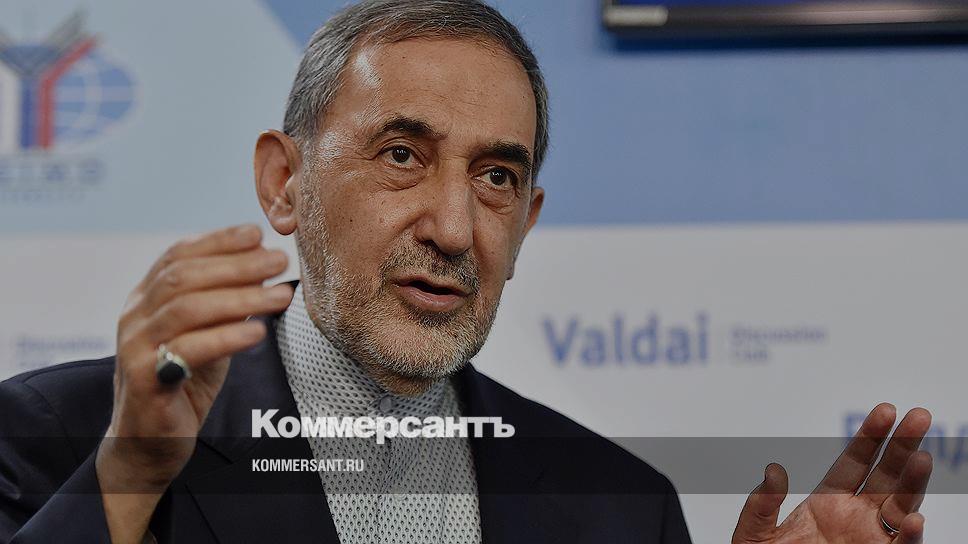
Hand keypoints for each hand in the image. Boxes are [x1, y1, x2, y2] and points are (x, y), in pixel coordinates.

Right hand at [95, 224, 292, 542]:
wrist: (149, 441)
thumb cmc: (183, 380)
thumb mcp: (206, 333)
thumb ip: (225, 303)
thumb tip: (263, 267)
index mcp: (145, 298)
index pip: (178, 255)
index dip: (218, 240)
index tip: (257, 233)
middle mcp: (134, 316)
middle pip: (184, 277)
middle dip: (236, 265)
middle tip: (278, 262)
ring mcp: (135, 346)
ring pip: (188, 309)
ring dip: (241, 298)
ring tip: (281, 296)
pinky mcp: (144, 379)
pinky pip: (188, 350)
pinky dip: (226, 337)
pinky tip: (258, 332)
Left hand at [732, 403, 931, 543]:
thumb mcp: (754, 535)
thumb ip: (761, 505)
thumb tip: (773, 471)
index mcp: (827, 503)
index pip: (855, 462)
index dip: (871, 436)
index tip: (886, 410)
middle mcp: (856, 518)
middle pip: (886, 475)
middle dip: (903, 446)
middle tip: (920, 415)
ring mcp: (870, 541)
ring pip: (901, 506)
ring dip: (913, 483)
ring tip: (923, 457)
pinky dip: (910, 536)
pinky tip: (914, 519)